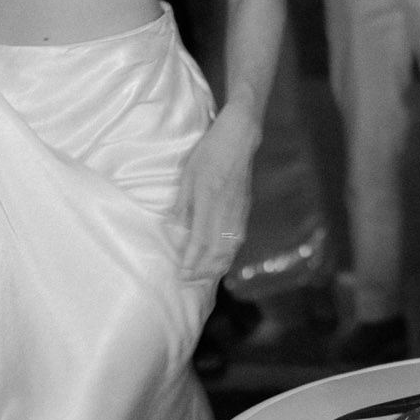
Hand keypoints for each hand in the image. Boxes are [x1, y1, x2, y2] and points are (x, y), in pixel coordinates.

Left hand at [179, 104, 257, 285]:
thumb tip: (175, 227)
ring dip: (217, 266)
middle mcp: (227, 211)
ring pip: (230, 248)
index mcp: (210, 202)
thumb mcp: (188, 175)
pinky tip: (221, 260)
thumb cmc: (210, 152)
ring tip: (204, 277)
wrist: (240, 138)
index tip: (182, 275)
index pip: (201, 241)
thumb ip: (183, 203)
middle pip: (218, 251)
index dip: (191, 262)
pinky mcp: (244, 209)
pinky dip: (228, 255)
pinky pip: (237, 239)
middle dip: (203, 271)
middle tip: (189, 282)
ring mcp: (238, 212)